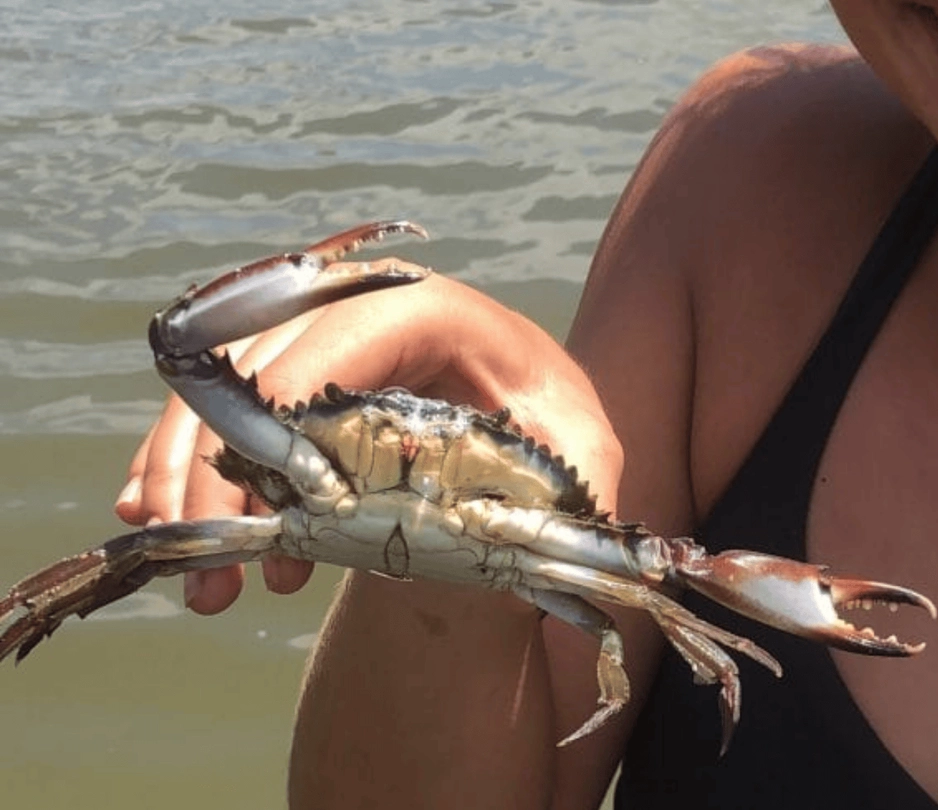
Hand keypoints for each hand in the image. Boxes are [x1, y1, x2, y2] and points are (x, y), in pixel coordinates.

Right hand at [114, 267, 621, 614]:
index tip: (268, 499)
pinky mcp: (282, 375)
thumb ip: (580, 496)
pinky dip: (186, 470)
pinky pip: (213, 412)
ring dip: (193, 485)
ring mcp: (311, 337)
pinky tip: (183, 534)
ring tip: (213, 585)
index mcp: (431, 309)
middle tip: (221, 570)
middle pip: (259, 366)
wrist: (525, 424)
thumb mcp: (584, 457)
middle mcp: (356, 308)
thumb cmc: (554, 431)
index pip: (344, 335)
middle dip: (223, 469)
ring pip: (218, 392)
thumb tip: (556, 565)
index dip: (290, 406)